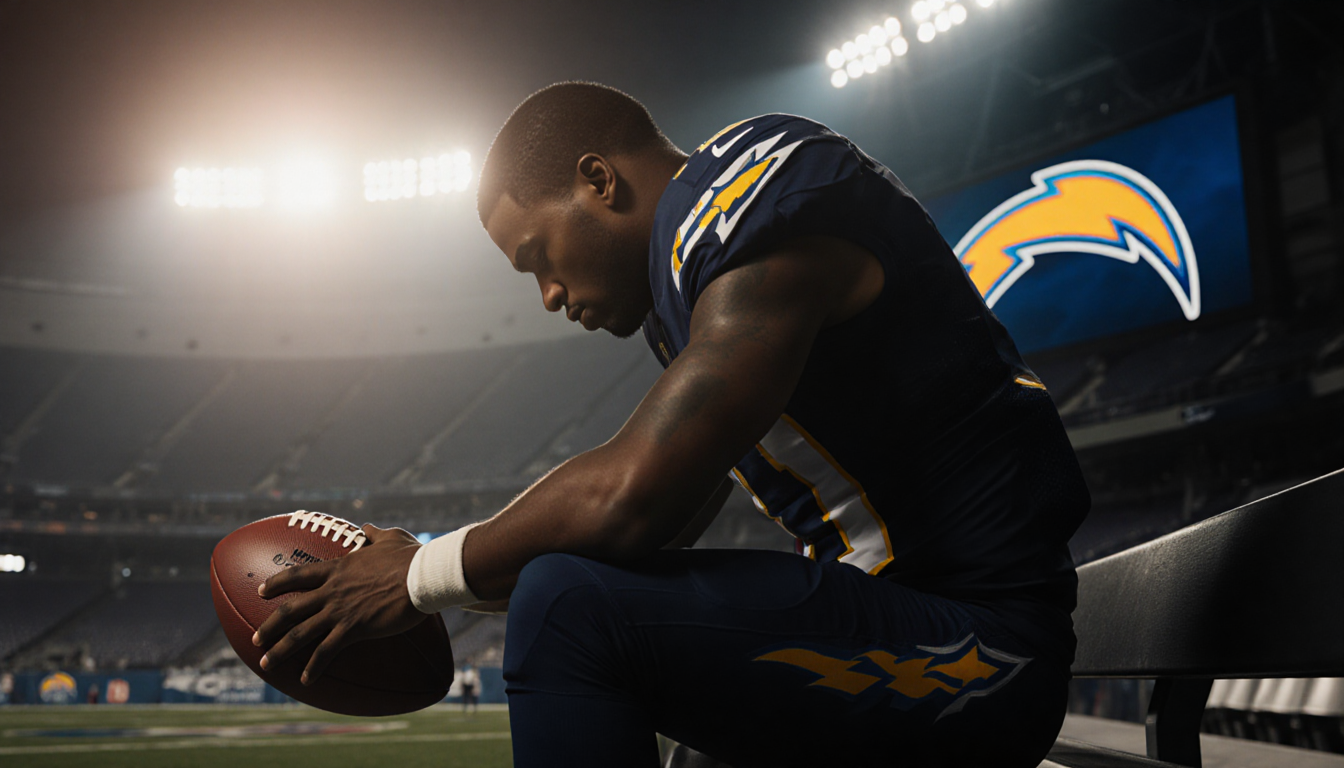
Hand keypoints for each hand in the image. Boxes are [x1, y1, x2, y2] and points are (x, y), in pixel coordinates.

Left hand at [253, 523, 425, 684]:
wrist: (421, 575)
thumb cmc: (409, 556)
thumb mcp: (389, 537)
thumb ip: (373, 534)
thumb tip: (367, 527)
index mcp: (338, 568)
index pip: (298, 575)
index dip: (277, 583)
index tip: (260, 591)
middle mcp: (332, 590)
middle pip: (290, 609)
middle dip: (269, 626)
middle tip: (256, 639)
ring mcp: (340, 610)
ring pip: (300, 633)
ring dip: (280, 650)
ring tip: (266, 664)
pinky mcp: (354, 628)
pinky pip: (326, 651)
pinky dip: (313, 667)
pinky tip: (305, 680)